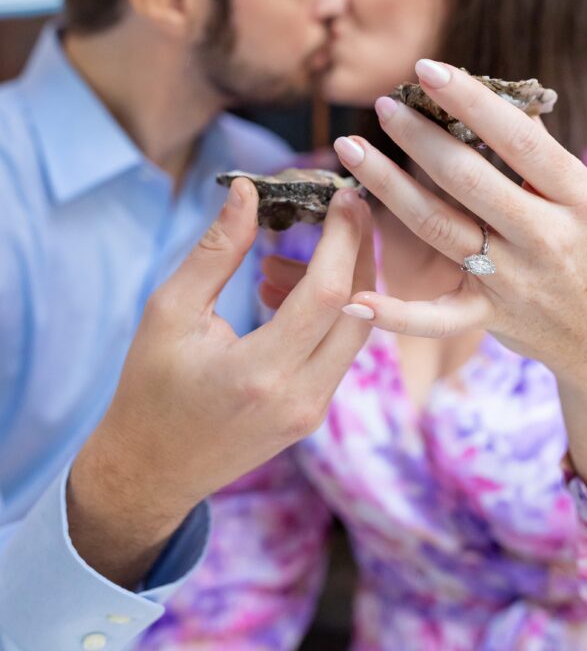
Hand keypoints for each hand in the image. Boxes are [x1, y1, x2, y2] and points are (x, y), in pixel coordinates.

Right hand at [68, 179, 372, 585]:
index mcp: (260, 373)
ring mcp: (313, 411)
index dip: (344, 238)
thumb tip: (247, 191)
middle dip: (357, 250)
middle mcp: (300, 397)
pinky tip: (278, 294)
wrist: (149, 472)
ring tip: (274, 263)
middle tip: (338, 210)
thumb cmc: (150, 389)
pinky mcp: (314, 413)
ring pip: (356, 329)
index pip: (328, 294)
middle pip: (360, 309)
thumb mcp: (170, 311)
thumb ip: (216, 250)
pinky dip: (325, 312)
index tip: (345, 195)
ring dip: (337, 282)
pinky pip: (339, 349)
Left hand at [333, 59, 586, 507]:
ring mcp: (513, 281)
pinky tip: (355, 298)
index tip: (428, 70)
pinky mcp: (488, 318)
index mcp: (576, 195)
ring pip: (438, 228)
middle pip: (466, 180)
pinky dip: (396, 314)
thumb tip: (492, 98)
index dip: (469, 101)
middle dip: (418, 138)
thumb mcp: (582, 197)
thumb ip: (537, 154)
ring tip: (352, 149)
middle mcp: (544, 237)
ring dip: (388, 187)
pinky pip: (436, 318)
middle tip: (382, 105)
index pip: (517, 139)